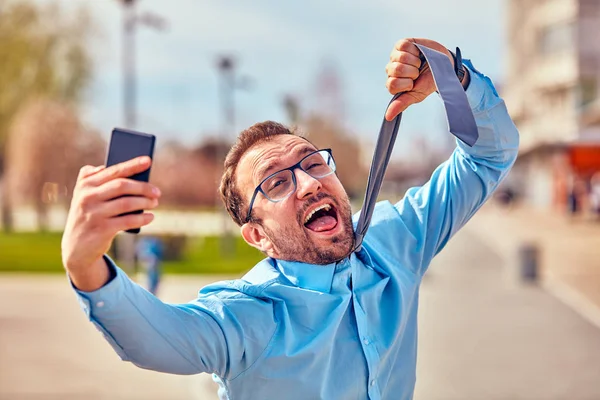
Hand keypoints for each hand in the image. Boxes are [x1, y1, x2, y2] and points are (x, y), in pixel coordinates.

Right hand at [61, 156, 160, 277]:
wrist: (76, 247)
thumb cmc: (88, 215)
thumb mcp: (84, 196)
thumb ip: (94, 178)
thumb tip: (116, 167)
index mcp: (85, 185)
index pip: (113, 171)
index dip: (132, 165)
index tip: (148, 161)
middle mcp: (87, 197)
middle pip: (122, 186)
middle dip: (143, 187)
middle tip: (157, 192)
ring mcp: (94, 213)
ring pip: (127, 203)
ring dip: (145, 202)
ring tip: (154, 203)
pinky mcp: (102, 229)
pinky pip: (128, 220)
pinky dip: (142, 218)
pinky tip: (150, 217)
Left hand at [385, 38, 453, 120]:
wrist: (443, 65)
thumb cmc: (429, 81)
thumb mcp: (417, 95)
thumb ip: (402, 103)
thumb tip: (388, 117)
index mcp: (393, 84)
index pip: (392, 84)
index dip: (406, 83)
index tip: (413, 83)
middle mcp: (391, 70)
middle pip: (396, 70)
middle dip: (412, 72)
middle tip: (417, 73)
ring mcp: (395, 56)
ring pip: (400, 58)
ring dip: (414, 61)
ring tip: (418, 63)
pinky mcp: (401, 44)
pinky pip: (404, 46)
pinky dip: (414, 50)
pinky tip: (417, 53)